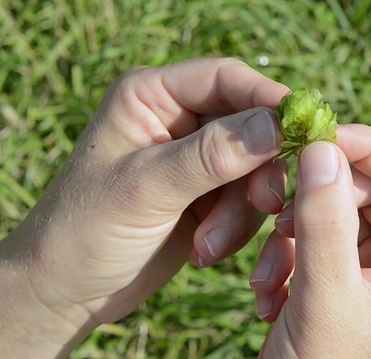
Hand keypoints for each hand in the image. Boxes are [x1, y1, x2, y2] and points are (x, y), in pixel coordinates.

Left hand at [0, 58, 288, 355]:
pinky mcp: (207, 197)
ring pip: (255, 170)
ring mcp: (195, 161)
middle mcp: (178, 121)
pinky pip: (247, 202)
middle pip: (251, 126)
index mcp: (152, 96)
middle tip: (265, 205)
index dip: (268, 99)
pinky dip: (235, 229)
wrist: (65, 290)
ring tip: (207, 246)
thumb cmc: (84, 230)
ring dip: (241, 213)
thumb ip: (211, 155)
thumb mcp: (146, 188)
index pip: (226, 79)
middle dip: (258, 172)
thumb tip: (276, 125)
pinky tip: (204, 251)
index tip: (305, 128)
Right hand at [250, 125, 370, 357]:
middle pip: (370, 187)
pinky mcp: (344, 271)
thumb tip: (322, 149)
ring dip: (293, 232)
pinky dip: (285, 253)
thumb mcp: (324, 296)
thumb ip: (324, 223)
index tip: (317, 139)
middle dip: (318, 198)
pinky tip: (268, 290)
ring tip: (269, 274)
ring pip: (336, 208)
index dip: (368, 148)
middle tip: (279, 215)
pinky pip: (316, 234)